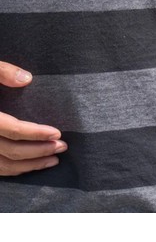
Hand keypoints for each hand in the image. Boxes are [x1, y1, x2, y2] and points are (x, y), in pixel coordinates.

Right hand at [0, 61, 66, 175]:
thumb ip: (2, 71)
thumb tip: (27, 79)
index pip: (12, 130)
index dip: (36, 133)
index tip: (57, 132)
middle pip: (10, 151)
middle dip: (39, 151)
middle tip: (62, 146)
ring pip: (2, 166)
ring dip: (30, 165)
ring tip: (53, 159)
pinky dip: (13, 170)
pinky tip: (29, 166)